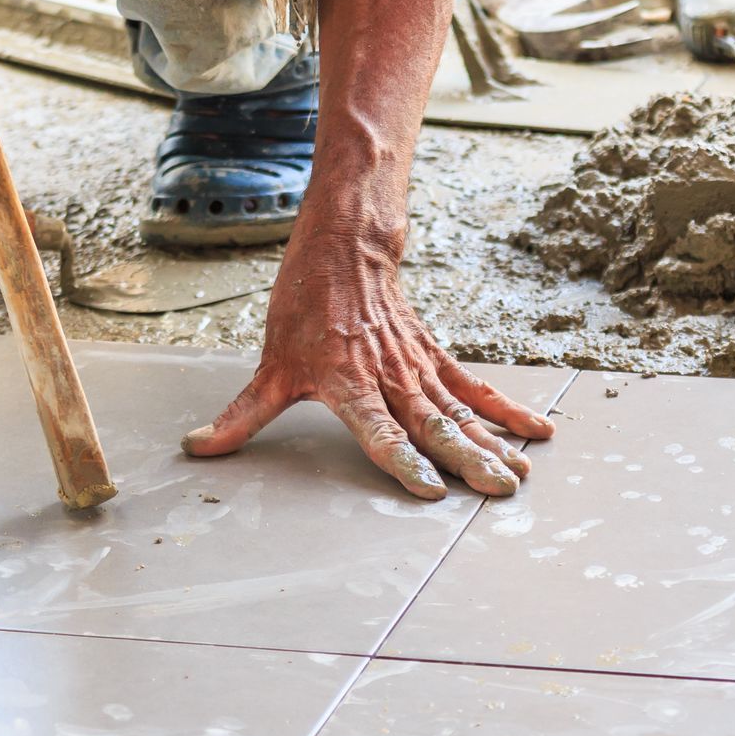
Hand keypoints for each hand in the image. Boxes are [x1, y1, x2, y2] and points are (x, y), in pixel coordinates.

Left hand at [184, 235, 555, 499]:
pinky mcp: (433, 356)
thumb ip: (242, 415)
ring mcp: (415, 368)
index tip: (428, 489)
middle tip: (498, 490)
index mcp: (348, 384)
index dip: (402, 461)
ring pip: (459, 412)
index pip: (379, 432)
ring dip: (492, 445)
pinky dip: (504, 410)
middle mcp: (388, 379)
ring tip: (520, 475)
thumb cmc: (304, 305)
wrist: (344, 245)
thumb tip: (198, 449)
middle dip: (467, 461)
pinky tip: (535, 430)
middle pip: (433, 426)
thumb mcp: (269, 364)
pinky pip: (473, 388)